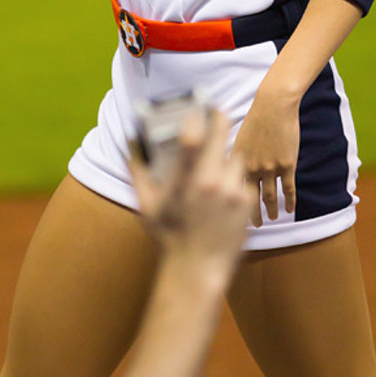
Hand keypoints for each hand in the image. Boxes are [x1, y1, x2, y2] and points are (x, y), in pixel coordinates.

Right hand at [130, 109, 250, 274]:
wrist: (197, 269)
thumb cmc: (169, 236)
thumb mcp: (147, 205)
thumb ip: (138, 172)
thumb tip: (129, 147)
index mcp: (184, 182)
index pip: (192, 140)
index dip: (197, 118)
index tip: (198, 106)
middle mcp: (210, 183)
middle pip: (221, 138)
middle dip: (219, 122)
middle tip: (217, 112)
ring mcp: (231, 192)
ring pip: (235, 158)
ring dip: (227, 157)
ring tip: (218, 165)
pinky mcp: (246, 202)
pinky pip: (243, 179)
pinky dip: (235, 180)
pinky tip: (225, 193)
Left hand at [232, 86, 300, 227]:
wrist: (274, 105)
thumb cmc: (255, 117)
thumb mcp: (238, 137)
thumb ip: (235, 156)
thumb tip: (228, 169)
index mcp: (235, 160)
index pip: (231, 189)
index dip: (233, 204)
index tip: (232, 216)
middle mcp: (251, 167)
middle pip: (249, 197)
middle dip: (251, 213)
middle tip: (255, 225)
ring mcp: (270, 167)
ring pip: (270, 196)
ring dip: (271, 210)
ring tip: (273, 218)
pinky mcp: (287, 164)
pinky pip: (288, 189)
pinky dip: (289, 201)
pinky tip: (290, 209)